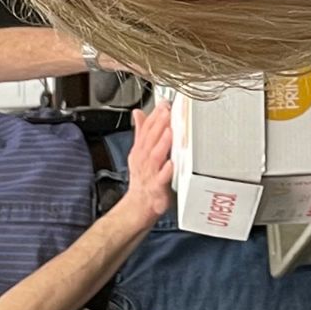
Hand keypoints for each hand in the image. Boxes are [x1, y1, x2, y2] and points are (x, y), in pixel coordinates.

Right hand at [104, 98, 175, 233]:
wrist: (138, 205)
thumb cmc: (143, 178)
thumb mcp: (139, 152)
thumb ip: (142, 132)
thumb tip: (138, 113)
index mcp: (140, 150)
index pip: (146, 130)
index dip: (154, 116)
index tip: (164, 104)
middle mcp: (144, 160)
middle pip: (150, 140)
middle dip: (158, 125)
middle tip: (167, 112)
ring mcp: (150, 174)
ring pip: (155, 156)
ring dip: (162, 144)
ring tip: (169, 132)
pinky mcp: (157, 188)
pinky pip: (161, 179)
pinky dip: (166, 171)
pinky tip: (172, 163)